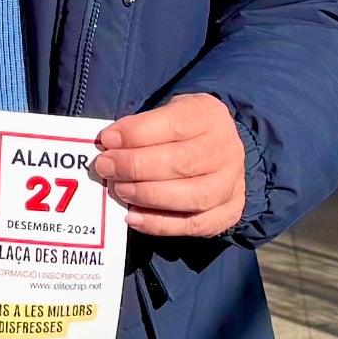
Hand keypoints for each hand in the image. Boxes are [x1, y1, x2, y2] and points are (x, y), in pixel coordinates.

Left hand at [94, 92, 247, 238]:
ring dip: (147, 196)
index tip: (107, 140)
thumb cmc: (183, 131)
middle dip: (136, 166)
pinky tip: (133, 216)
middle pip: (182, 162)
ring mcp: (231, 184)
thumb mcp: (167, 114)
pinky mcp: (229, 213)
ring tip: (120, 190)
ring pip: (192, 197)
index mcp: (209, 116)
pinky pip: (194, 225)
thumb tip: (109, 144)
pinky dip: (160, 224)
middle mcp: (226, 150)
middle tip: (107, 168)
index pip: (175, 125)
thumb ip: (141, 127)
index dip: (137, 134)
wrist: (220, 151)